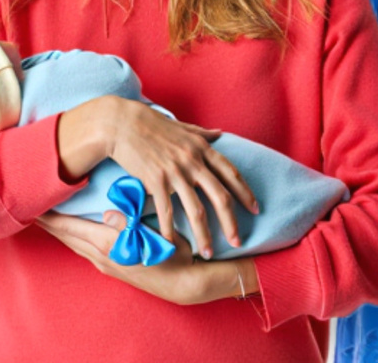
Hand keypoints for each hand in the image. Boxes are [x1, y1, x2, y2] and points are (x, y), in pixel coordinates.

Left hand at [36, 210, 205, 304]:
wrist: (181, 283)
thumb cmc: (170, 254)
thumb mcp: (151, 235)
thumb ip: (127, 223)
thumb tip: (107, 212)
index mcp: (107, 244)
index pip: (69, 227)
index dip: (50, 216)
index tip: (33, 204)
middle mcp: (101, 255)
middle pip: (67, 236)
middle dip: (49, 223)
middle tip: (33, 208)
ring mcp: (106, 264)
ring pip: (75, 244)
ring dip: (60, 232)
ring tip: (49, 220)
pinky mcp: (113, 267)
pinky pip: (85, 249)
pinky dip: (74, 238)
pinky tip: (75, 234)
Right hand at [59, 96, 258, 259]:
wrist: (122, 123)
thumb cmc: (153, 124)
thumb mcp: (184, 127)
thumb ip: (203, 133)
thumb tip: (220, 133)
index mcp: (203, 148)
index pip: (231, 174)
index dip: (245, 193)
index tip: (255, 209)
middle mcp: (193, 161)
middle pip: (220, 197)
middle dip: (231, 222)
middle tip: (238, 242)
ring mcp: (175, 172)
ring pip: (196, 210)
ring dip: (204, 235)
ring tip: (208, 253)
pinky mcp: (156, 181)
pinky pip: (167, 211)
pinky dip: (170, 230)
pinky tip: (173, 244)